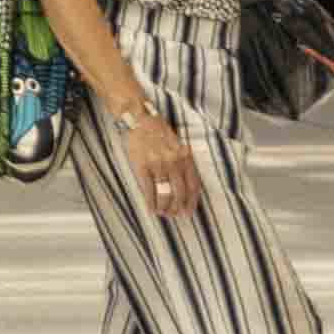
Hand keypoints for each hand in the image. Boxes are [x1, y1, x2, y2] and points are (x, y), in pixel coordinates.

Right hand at [123, 106, 205, 220]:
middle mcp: (174, 162)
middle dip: (177, 208)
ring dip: (164, 207)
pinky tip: (150, 209)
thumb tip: (184, 185)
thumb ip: (183, 161)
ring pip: (164, 194)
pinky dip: (150, 202)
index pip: (193, 185)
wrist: (140, 118)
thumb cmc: (159, 130)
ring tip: (162, 213)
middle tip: (173, 215)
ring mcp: (158, 165)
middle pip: (180, 193)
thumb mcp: (177, 144)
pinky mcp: (142, 166)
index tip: (188, 212)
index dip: (192, 202)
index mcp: (185, 157)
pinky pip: (148, 189)